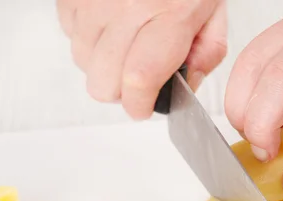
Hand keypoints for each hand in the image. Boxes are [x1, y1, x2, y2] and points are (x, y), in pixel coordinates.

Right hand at [57, 0, 226, 118]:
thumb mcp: (214, 9)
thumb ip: (206, 53)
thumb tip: (186, 87)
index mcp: (170, 15)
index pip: (140, 80)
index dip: (139, 106)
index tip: (144, 107)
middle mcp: (127, 7)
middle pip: (103, 83)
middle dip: (121, 92)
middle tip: (137, 79)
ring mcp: (95, 0)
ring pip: (82, 63)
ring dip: (103, 65)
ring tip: (126, 44)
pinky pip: (68, 34)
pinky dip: (88, 38)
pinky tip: (110, 24)